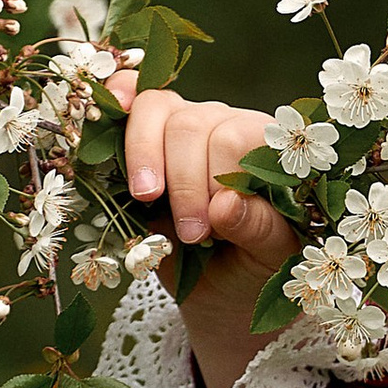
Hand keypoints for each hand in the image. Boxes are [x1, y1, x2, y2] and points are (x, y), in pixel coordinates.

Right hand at [109, 72, 297, 387]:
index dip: (215, 181)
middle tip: (191, 234)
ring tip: (147, 198)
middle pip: (192, 124)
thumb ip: (260, 229)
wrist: (225, 290)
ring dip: (145, 155)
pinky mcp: (147, 140)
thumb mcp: (272, 257)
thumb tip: (226, 204)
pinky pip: (132, 100)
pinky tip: (115, 110)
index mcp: (267, 148)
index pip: (234, 136)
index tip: (212, 232)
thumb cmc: (257, 267)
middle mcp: (227, 126)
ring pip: (157, 108)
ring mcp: (185, 128)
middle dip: (183, 183)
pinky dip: (119, 97)